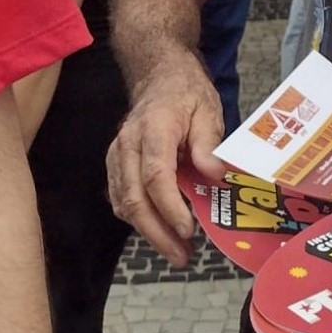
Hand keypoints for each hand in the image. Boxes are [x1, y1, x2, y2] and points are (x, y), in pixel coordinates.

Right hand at [105, 63, 225, 266]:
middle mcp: (127, 145)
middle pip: (133, 197)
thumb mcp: (208, 111)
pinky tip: (160, 232)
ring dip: (148, 231)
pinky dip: (139, 219)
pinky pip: (121, 198)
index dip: (169, 207)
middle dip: (157, 232)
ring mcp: (117, 156)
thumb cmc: (187, 94)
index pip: (155, 176)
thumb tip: (215, 176)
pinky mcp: (116, 165)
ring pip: (123, 203)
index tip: (189, 229)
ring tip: (177, 252)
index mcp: (154, 129)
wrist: (160, 77)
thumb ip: (209, 144)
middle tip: (182, 256)